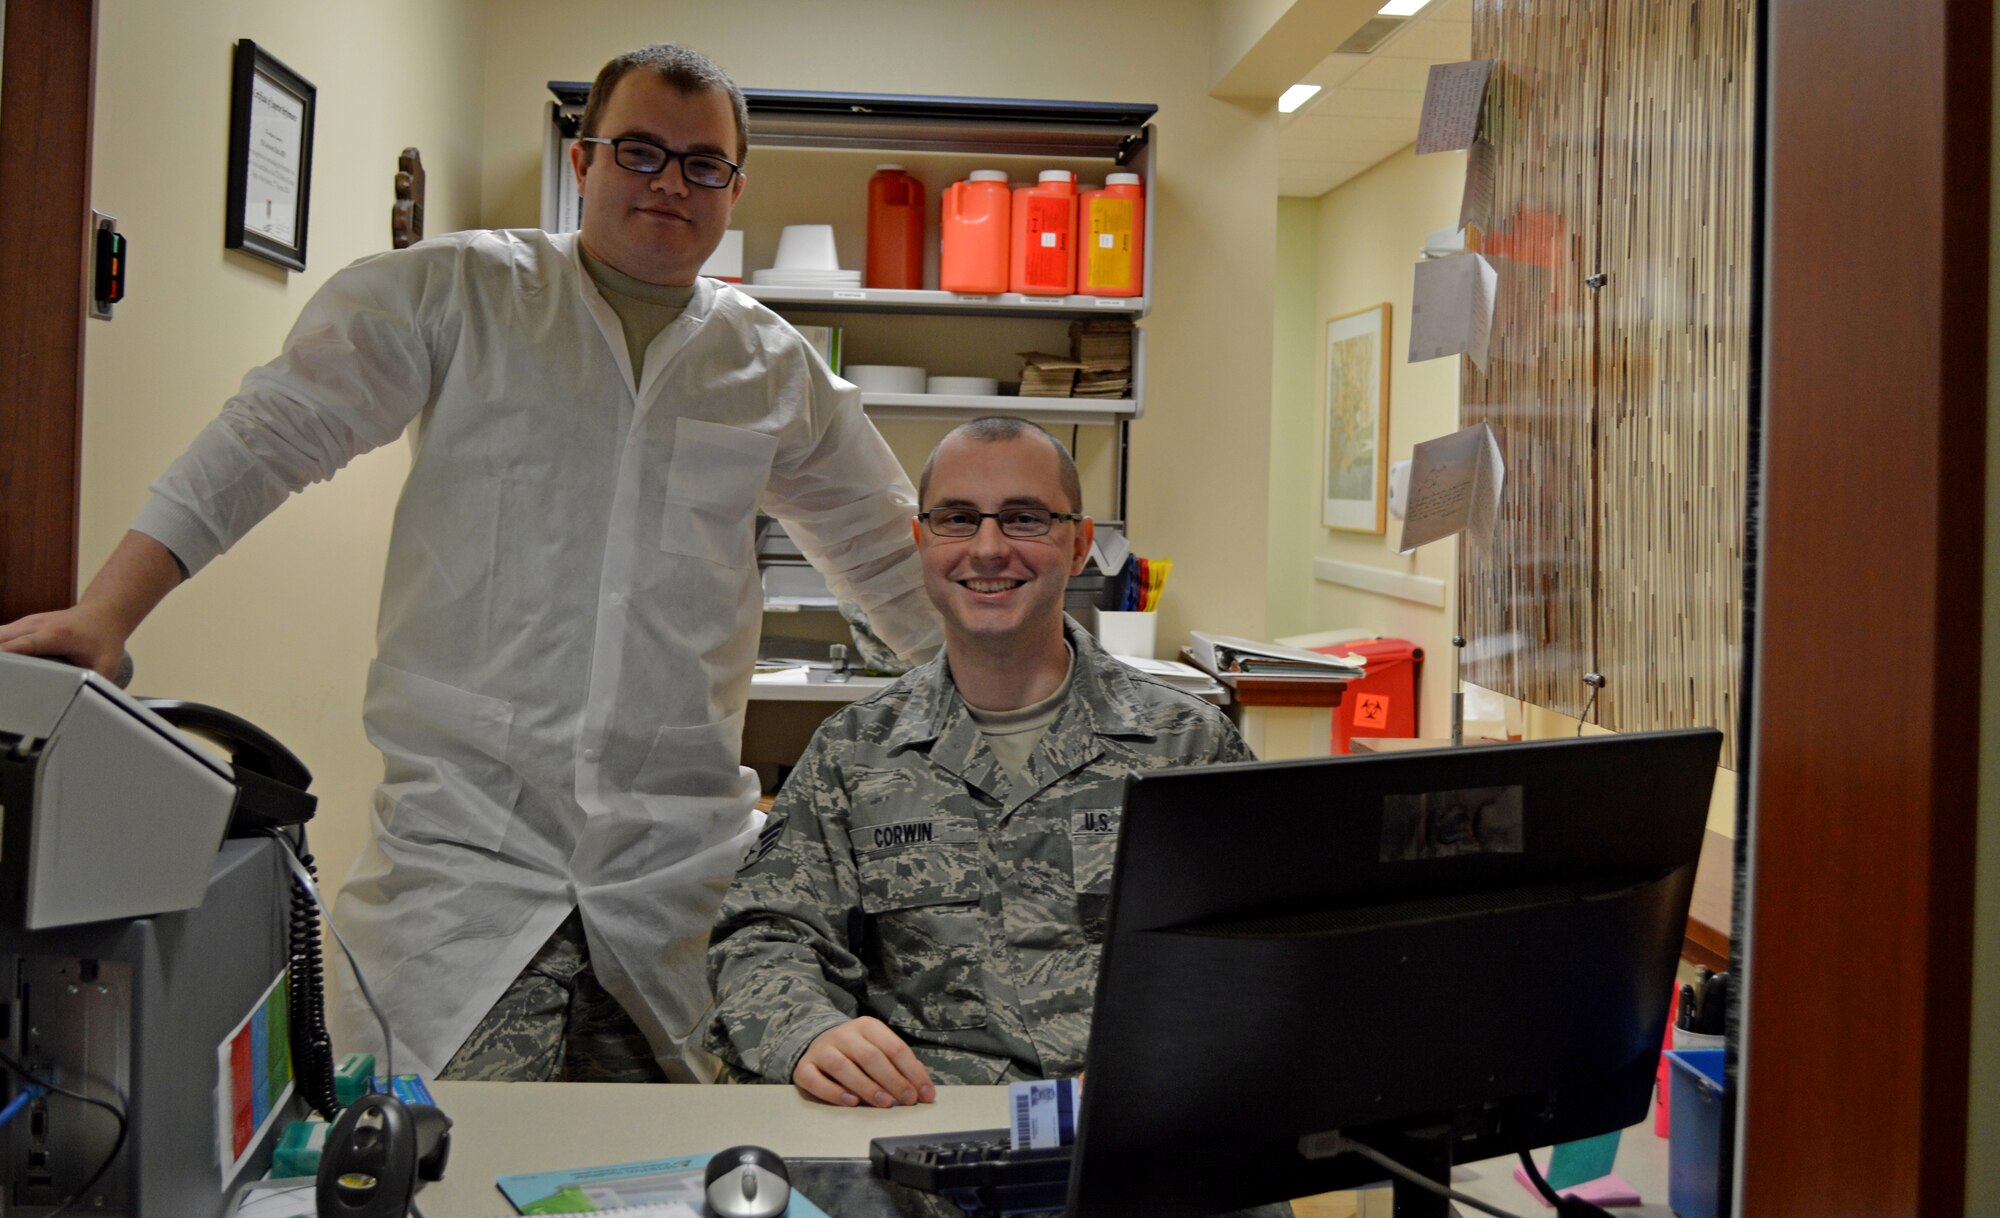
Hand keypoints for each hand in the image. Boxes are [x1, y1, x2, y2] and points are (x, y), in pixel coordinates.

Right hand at [0, 603, 130, 678]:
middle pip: (1, 639)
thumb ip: (97, 685)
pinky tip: (4, 667)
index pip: (21, 645)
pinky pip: (0, 635)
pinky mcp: (22, 624)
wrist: (104, 612)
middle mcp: (37, 625)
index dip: (5, 658)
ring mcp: (27, 622)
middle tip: (2, 682)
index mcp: (56, 635)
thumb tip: (89, 708)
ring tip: (3, 677)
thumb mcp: (107, 664)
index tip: (1, 673)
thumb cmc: (104, 639)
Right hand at [794, 1017, 934, 1107]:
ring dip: (866, 1086)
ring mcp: (822, 1050)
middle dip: (892, 1079)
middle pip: (870, 1056)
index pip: (894, 1047)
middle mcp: (843, 1034)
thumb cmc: (856, 1051)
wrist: (816, 1043)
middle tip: (907, 1100)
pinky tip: (851, 1102)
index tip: (924, 1094)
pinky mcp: (804, 1068)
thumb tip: (923, 1087)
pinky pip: (816, 1080)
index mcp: (867, 1026)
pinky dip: (833, 1092)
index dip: (912, 1072)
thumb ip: (899, 1065)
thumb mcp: (879, 1047)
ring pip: (842, 1067)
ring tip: (884, 1103)